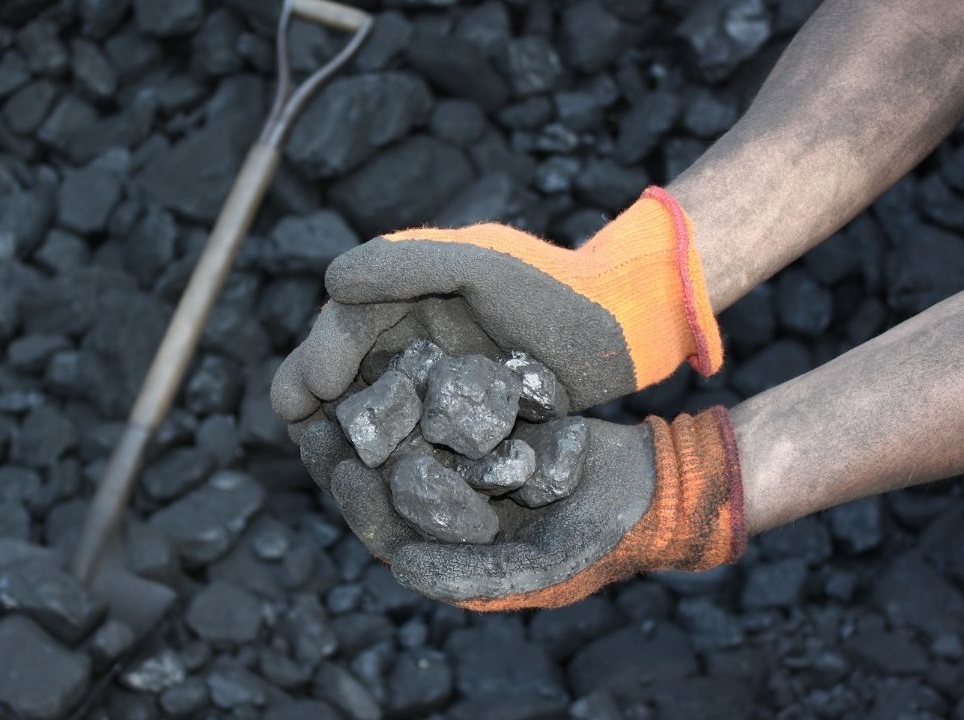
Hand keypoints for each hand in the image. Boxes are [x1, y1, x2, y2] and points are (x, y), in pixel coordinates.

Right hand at [271, 187, 724, 430]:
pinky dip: (390, 459)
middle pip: (344, 369)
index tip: (310, 389)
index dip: (320, 354)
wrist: (621, 329)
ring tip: (329, 466)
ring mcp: (431, 379)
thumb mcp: (479, 266)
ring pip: (369, 409)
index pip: (345, 321)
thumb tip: (330, 283)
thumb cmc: (555, 291)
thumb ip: (404, 265)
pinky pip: (410, 439)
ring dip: (346, 435)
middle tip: (298, 430)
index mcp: (405, 292)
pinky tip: (379, 485)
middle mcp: (408, 335)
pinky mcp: (457, 419)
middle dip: (314, 398)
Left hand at [327, 409, 745, 610]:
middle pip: (379, 489)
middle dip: (344, 455)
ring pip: (396, 447)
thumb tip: (400, 567)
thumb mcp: (543, 565)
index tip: (342, 466)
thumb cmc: (600, 534)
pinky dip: (405, 391)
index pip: (387, 535)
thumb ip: (474, 575)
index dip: (360, 503)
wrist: (650, 484)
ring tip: (335, 382)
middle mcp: (445, 521)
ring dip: (365, 419)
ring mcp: (456, 476)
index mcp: (451, 560)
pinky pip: (428, 415)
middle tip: (313, 419)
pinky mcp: (471, 437)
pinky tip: (383, 357)